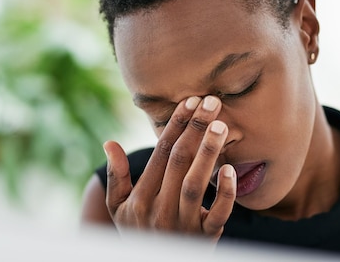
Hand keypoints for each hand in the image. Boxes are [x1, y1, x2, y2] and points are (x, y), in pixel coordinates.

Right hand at [103, 95, 236, 239]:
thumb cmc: (138, 232)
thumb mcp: (118, 208)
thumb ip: (116, 176)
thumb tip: (110, 142)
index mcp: (140, 197)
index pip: (161, 153)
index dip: (176, 124)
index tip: (190, 101)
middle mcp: (158, 209)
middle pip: (179, 161)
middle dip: (196, 128)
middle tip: (211, 101)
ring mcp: (182, 225)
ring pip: (195, 183)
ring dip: (208, 152)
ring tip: (220, 125)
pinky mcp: (204, 238)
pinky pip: (217, 214)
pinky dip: (224, 192)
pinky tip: (229, 169)